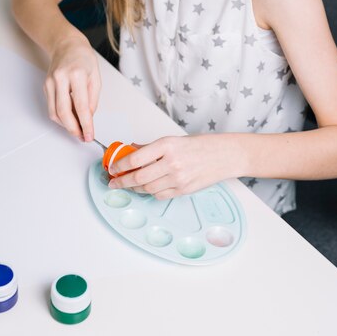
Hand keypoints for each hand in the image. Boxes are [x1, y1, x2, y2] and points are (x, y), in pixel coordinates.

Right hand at [44, 35, 100, 140]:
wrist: (66, 45)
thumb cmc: (83, 58)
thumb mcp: (96, 77)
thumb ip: (92, 99)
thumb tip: (87, 118)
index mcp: (77, 75)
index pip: (81, 106)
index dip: (85, 124)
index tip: (89, 134)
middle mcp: (61, 78)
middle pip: (64, 112)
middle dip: (73, 129)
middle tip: (82, 136)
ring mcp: (50, 82)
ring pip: (55, 112)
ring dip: (66, 125)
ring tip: (78, 129)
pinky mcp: (45, 86)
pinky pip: (51, 107)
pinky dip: (61, 117)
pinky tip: (70, 118)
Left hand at [108, 135, 240, 198]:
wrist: (224, 155)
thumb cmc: (201, 145)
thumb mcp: (174, 140)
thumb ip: (151, 147)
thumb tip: (130, 150)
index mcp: (167, 145)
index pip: (135, 159)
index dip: (119, 165)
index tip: (112, 167)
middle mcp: (172, 162)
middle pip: (138, 177)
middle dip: (122, 181)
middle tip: (113, 181)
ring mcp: (178, 178)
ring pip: (147, 188)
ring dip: (134, 187)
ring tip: (129, 184)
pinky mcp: (184, 190)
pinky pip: (160, 195)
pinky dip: (150, 192)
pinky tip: (146, 188)